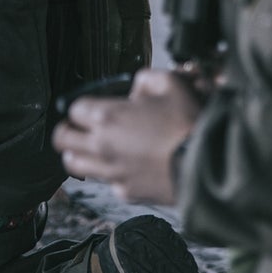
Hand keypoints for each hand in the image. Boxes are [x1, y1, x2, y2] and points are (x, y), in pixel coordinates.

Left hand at [54, 68, 202, 205]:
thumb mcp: (170, 83)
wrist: (208, 164)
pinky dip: (111, 174)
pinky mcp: (126, 192)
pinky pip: (107, 182)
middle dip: (68, 131)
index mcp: (107, 116)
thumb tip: (135, 88)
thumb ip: (145, 79)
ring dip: (80, 154)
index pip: (73, 108)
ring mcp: (112, 172)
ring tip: (94, 149)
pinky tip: (127, 165)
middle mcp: (102, 146)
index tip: (91, 107)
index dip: (81, 106)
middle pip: (63, 139)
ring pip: (75, 164)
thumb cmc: (189, 123)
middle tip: (79, 128)